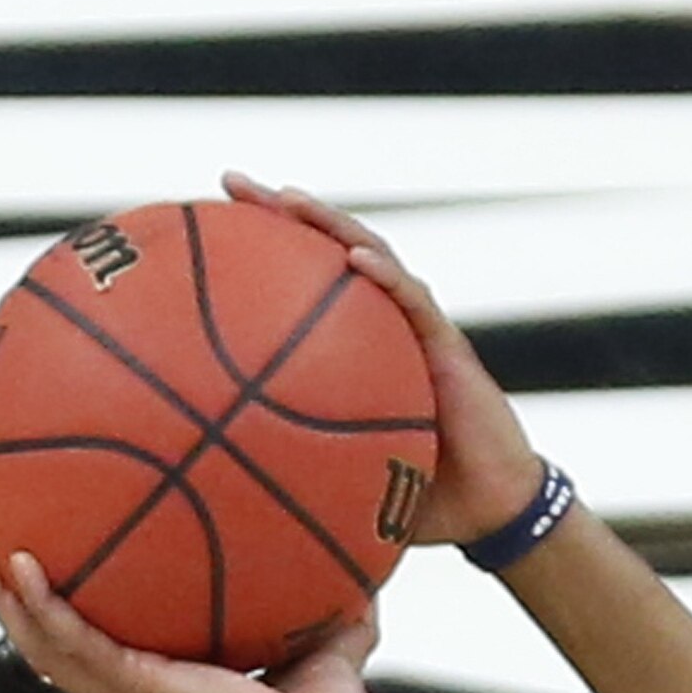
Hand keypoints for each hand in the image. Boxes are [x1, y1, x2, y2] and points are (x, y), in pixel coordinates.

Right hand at [0, 539, 375, 692]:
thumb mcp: (330, 661)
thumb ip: (342, 624)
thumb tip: (373, 585)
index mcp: (164, 692)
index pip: (104, 651)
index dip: (74, 616)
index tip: (56, 577)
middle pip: (50, 645)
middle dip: (15, 601)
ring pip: (40, 644)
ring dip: (3, 598)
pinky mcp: (130, 690)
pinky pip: (68, 642)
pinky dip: (39, 604)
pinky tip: (20, 561)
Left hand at [227, 170, 544, 549]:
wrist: (488, 510)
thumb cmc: (414, 499)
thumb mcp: (338, 486)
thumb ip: (288, 474)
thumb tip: (211, 496)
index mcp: (351, 348)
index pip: (299, 283)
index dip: (256, 248)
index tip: (203, 221)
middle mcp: (380, 325)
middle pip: (327, 250)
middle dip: (281, 210)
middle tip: (232, 182)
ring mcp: (415, 328)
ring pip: (371, 256)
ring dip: (331, 223)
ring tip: (288, 199)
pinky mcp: (448, 345)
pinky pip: (414, 302)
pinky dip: (386, 275)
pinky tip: (355, 258)